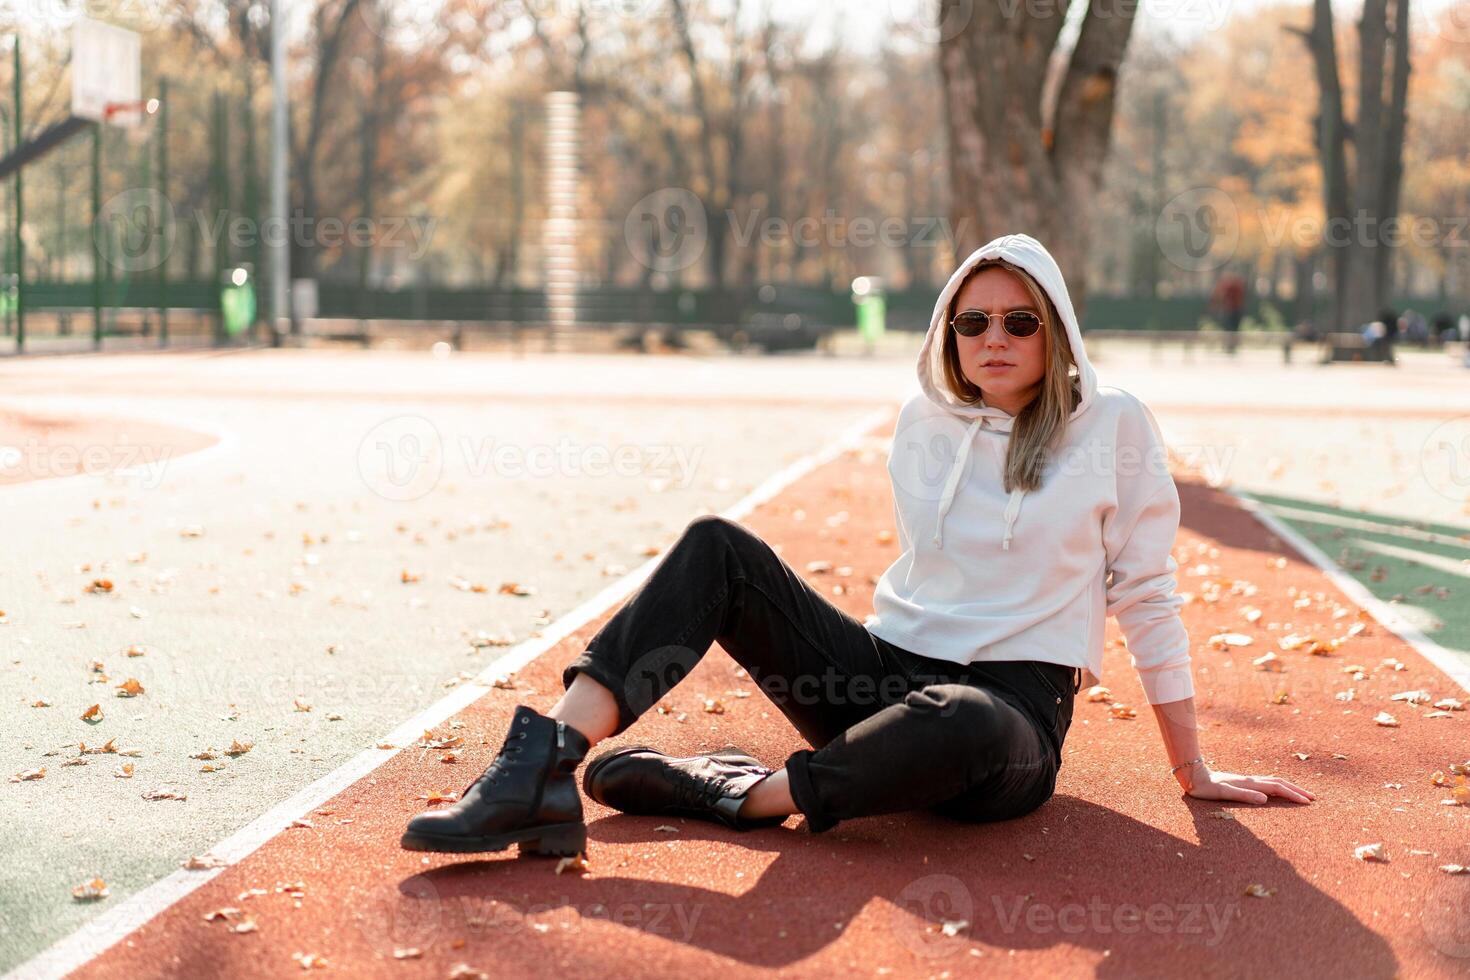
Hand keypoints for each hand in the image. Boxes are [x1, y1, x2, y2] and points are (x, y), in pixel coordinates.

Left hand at [1179, 763, 1314, 803]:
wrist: (1193, 775)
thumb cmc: (1207, 788)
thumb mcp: (1223, 793)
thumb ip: (1243, 795)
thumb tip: (1264, 799)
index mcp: (1250, 783)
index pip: (1277, 788)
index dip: (1293, 795)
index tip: (1307, 802)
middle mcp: (1251, 780)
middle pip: (1280, 783)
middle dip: (1297, 790)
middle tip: (1313, 798)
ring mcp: (1248, 780)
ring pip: (1274, 781)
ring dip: (1289, 787)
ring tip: (1301, 794)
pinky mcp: (1243, 782)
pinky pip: (1267, 783)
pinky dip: (1279, 787)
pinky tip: (1278, 791)